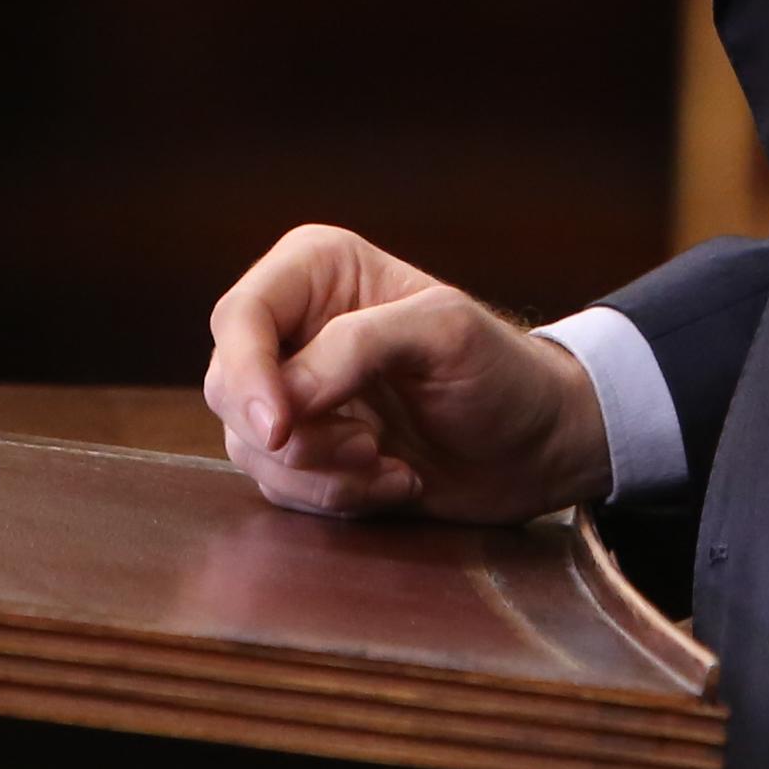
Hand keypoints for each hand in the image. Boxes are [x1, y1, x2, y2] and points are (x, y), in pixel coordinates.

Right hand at [201, 224, 612, 524]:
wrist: (538, 446)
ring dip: (320, 473)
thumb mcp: (442, 333)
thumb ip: (357, 346)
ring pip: (248, 445)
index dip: (246, 374)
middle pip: (229, 385)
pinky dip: (336, 496)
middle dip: (292, 435)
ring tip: (392, 464)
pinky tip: (396, 480)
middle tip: (366, 446)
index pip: (241, 318)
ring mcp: (296, 394)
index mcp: (316, 272)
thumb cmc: (502, 371)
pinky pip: (282, 486)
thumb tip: (282, 399)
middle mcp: (294, 328)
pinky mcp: (309, 452)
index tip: (277, 427)